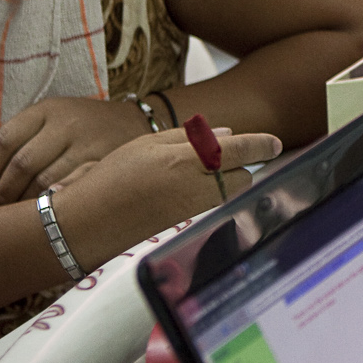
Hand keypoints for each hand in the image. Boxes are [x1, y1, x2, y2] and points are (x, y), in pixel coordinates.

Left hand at [0, 97, 150, 205]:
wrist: (136, 122)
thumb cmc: (83, 126)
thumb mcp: (54, 117)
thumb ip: (25, 139)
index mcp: (46, 109)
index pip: (3, 140)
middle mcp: (65, 123)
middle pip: (21, 164)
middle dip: (4, 192)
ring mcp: (87, 143)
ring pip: (44, 181)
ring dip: (25, 203)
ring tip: (19, 214)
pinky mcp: (105, 162)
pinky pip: (70, 189)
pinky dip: (54, 204)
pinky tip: (48, 212)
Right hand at [55, 126, 282, 263]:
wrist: (88, 224)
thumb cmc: (111, 178)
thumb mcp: (146, 146)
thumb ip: (188, 138)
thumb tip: (226, 134)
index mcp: (185, 159)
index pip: (238, 150)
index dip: (260, 145)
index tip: (275, 143)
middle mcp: (196, 187)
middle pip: (242, 177)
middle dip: (239, 167)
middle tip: (219, 160)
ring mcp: (195, 210)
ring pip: (231, 195)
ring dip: (227, 185)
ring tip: (197, 178)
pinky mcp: (190, 227)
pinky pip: (216, 208)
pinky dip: (212, 199)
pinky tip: (188, 194)